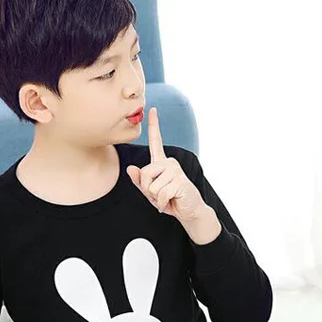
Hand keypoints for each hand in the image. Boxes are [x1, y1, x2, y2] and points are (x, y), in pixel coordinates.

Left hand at [127, 108, 221, 243]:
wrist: (190, 212)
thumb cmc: (170, 200)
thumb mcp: (151, 192)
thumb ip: (140, 181)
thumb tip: (131, 169)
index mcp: (162, 163)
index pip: (156, 141)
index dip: (154, 125)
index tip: (153, 109)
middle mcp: (169, 162)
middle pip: (145, 173)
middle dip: (148, 190)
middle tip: (160, 196)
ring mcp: (176, 170)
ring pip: (152, 185)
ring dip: (156, 198)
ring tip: (167, 199)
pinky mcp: (180, 181)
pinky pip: (161, 193)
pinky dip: (162, 203)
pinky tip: (171, 202)